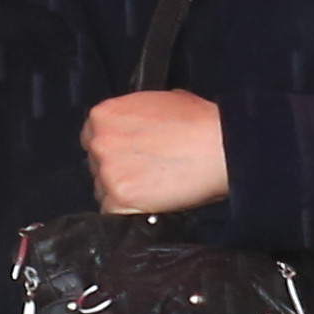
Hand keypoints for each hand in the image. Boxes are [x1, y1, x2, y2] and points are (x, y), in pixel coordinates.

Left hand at [84, 89, 232, 215]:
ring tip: (151, 188)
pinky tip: (149, 203)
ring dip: (122, 192)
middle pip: (95, 164)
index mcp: (105, 115)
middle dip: (116, 169)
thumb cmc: (200, 123)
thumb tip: (136, 127)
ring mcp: (108, 172)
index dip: (112, 148)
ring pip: (102, 190)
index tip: (126, 155)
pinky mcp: (119, 199)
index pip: (92, 137)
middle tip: (143, 173)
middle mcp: (100, 142)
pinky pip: (112, 212)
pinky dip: (129, 211)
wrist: (221, 147)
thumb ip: (135, 116)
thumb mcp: (160, 101)